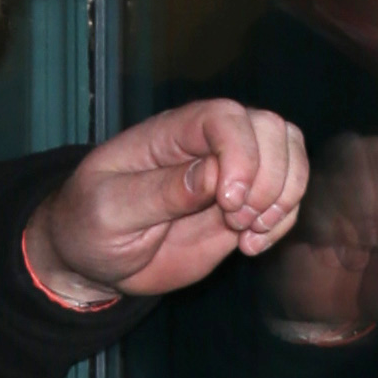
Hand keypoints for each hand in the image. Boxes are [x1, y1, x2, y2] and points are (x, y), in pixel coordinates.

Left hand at [23, 100, 308, 302]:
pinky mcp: (241, 207)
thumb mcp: (110, 211)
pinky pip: (284, 199)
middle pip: (270, 128)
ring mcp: (230, 174)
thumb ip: (160, 192)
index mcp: (170, 134)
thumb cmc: (90, 225)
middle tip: (238, 222)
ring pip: (287, 156)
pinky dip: (281, 222)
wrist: (94, 260)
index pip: (225, 117)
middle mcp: (207, 145)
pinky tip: (252, 247)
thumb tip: (212, 176)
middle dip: (269, 177)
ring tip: (251, 234)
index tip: (227, 201)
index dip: (240, 152)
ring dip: (283, 197)